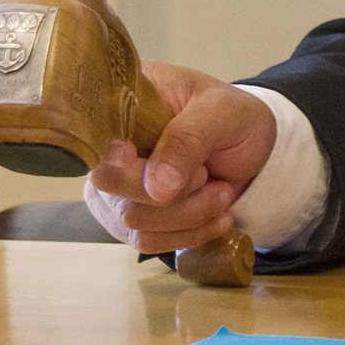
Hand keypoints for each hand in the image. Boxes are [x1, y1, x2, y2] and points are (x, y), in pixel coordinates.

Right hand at [83, 62, 276, 253]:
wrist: (251, 144)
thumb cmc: (231, 115)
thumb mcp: (220, 112)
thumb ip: (187, 141)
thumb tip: (156, 188)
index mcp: (122, 103)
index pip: (93, 133)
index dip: (108, 153)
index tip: (131, 155)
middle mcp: (109, 146)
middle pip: (110, 187)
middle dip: (172, 191)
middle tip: (207, 174)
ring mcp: (116, 184)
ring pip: (132, 221)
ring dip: (188, 215)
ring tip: (220, 192)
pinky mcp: (132, 215)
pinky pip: (147, 240)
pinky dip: (188, 234)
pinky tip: (217, 216)